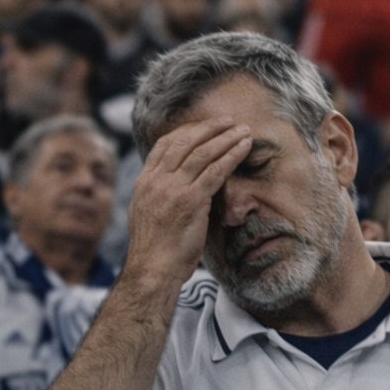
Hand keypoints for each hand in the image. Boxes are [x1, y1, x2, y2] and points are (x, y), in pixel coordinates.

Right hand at [125, 119, 251, 282]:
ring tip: (243, 129)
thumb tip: (179, 187)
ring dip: (225, 138)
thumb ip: (162, 196)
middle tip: (228, 121)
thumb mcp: (150, 215)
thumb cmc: (156, 249)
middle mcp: (156, 181)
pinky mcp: (190, 200)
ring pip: (202, 152)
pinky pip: (215, 171)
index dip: (185, 131)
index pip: (163, 146)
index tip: (204, 125)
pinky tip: (245, 147)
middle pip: (183, 142)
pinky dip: (232, 155)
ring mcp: (172, 189)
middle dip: (208, 128)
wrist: (152, 269)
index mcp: (144, 183)